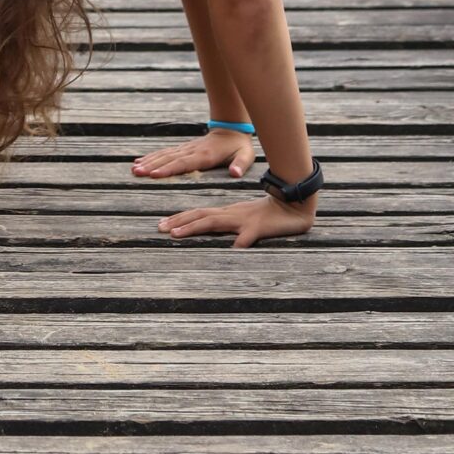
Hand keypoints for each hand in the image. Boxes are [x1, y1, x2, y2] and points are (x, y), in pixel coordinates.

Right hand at [131, 129, 253, 181]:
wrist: (232, 129)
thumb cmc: (239, 146)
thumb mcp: (246, 156)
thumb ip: (240, 165)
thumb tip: (235, 173)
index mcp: (205, 156)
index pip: (184, 163)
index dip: (169, 169)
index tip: (154, 174)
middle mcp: (192, 151)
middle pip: (169, 159)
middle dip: (152, 166)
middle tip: (137, 172)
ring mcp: (186, 148)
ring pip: (164, 155)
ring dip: (149, 161)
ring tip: (134, 168)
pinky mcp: (183, 148)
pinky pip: (165, 152)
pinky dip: (152, 156)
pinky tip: (140, 161)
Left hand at [157, 192, 317, 247]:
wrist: (293, 205)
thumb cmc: (269, 216)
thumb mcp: (246, 224)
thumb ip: (232, 230)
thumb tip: (220, 243)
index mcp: (228, 213)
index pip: (200, 214)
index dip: (181, 219)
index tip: (162, 225)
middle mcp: (232, 215)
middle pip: (201, 216)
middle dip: (179, 222)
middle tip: (159, 228)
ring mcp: (245, 220)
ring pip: (215, 222)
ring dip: (194, 227)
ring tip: (177, 235)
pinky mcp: (259, 228)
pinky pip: (248, 236)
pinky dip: (240, 241)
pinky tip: (233, 248)